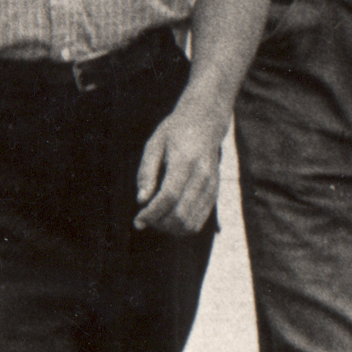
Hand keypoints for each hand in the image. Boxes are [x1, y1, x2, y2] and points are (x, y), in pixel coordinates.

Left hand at [133, 101, 227, 231]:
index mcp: (184, 160)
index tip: (137, 220)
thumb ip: (146, 171)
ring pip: (191, 222)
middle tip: (144, 219)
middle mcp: (202, 176)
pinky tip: (168, 218)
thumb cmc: (174, 132)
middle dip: (158, 223)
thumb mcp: (154, 144)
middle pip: (180, 214)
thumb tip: (141, 200)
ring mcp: (211, 185)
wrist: (205, 122)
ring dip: (169, 228)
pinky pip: (199, 220)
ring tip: (155, 219)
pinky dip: (182, 226)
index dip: (151, 213)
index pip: (168, 196)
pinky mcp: (215, 192)